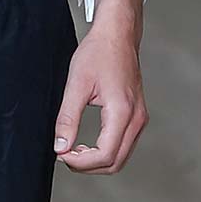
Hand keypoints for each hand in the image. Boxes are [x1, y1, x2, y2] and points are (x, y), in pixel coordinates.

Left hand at [53, 0, 147, 173]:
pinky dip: (105, 152)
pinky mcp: (137, 116)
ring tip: (73, 150)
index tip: (61, 154)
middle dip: (88, 166)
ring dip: (96, 161)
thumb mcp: (76, 84)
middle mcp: (136, 119)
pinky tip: (87, 144)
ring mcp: (140, 118)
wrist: (118, 35)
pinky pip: (124, 145)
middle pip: (115, 162)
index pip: (105, 155)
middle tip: (64, 155)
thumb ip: (67, 118)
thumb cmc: (98, 53)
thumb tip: (60, 146)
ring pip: (121, 157)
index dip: (80, 162)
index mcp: (123, 111)